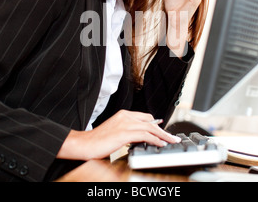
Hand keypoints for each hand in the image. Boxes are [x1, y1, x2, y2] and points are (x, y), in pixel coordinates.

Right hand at [56, 110, 180, 160]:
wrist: (85, 144)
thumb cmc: (97, 141)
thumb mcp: (115, 133)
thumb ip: (127, 132)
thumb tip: (140, 138)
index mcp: (123, 114)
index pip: (145, 117)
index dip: (156, 124)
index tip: (163, 131)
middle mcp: (125, 116)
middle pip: (150, 122)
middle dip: (163, 130)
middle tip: (172, 137)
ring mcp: (125, 123)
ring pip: (150, 128)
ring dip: (163, 135)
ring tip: (171, 141)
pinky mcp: (125, 132)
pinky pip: (146, 135)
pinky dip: (155, 139)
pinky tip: (161, 143)